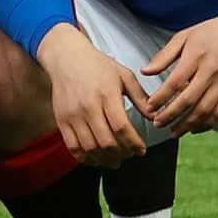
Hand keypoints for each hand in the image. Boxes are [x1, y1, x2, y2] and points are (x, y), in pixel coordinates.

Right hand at [35, 24, 145, 163]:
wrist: (66, 57)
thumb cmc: (96, 65)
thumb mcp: (124, 75)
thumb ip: (140, 97)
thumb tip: (155, 117)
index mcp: (106, 94)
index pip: (121, 127)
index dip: (133, 144)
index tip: (141, 150)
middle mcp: (88, 106)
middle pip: (106, 142)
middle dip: (122, 154)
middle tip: (129, 155)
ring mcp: (73, 115)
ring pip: (90, 148)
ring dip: (106, 159)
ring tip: (115, 160)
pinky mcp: (62, 120)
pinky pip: (73, 147)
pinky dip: (86, 158)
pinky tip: (96, 158)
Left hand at [135, 0, 217, 137]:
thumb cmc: (211, 32)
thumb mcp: (184, 36)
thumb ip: (164, 55)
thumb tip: (145, 71)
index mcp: (196, 55)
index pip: (174, 82)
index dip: (160, 98)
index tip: (149, 107)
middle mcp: (211, 70)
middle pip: (188, 100)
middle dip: (170, 115)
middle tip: (157, 124)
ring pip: (204, 110)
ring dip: (187, 125)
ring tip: (173, 132)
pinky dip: (206, 124)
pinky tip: (193, 128)